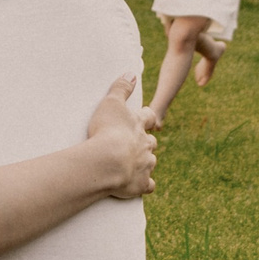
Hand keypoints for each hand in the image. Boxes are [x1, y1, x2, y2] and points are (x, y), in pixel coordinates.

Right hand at [86, 75, 157, 197]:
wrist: (108, 161)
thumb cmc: (107, 130)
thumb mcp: (111, 103)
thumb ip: (121, 87)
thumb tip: (131, 73)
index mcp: (139, 125)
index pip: (148, 117)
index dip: (147, 117)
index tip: (147, 118)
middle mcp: (146, 145)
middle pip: (151, 142)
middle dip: (146, 142)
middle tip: (137, 143)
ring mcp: (145, 165)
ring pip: (150, 163)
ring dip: (144, 162)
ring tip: (134, 164)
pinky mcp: (141, 184)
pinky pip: (148, 186)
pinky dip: (144, 185)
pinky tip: (139, 186)